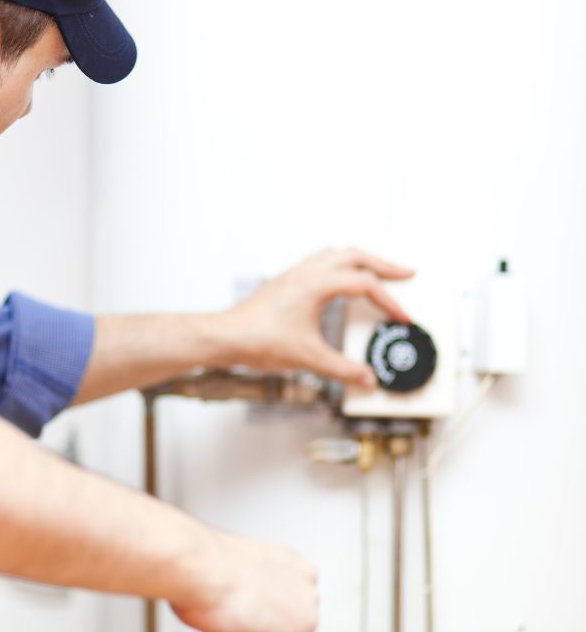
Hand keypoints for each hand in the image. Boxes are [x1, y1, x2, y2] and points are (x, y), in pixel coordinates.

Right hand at [170, 533, 318, 631]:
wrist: (197, 566)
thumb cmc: (201, 565)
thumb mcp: (227, 580)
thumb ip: (241, 602)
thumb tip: (235, 628)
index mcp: (288, 560)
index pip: (289, 600)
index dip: (277, 622)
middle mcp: (303, 580)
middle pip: (294, 624)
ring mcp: (305, 608)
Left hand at [219, 247, 413, 387]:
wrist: (226, 336)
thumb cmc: (258, 340)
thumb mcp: (308, 359)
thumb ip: (342, 369)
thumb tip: (366, 378)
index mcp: (316, 284)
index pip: (364, 285)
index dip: (389, 302)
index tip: (402, 318)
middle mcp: (306, 272)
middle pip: (355, 256)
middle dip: (384, 264)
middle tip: (406, 274)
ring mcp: (295, 273)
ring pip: (336, 253)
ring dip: (361, 260)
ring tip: (378, 271)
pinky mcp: (286, 281)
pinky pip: (321, 261)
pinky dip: (340, 264)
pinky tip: (341, 280)